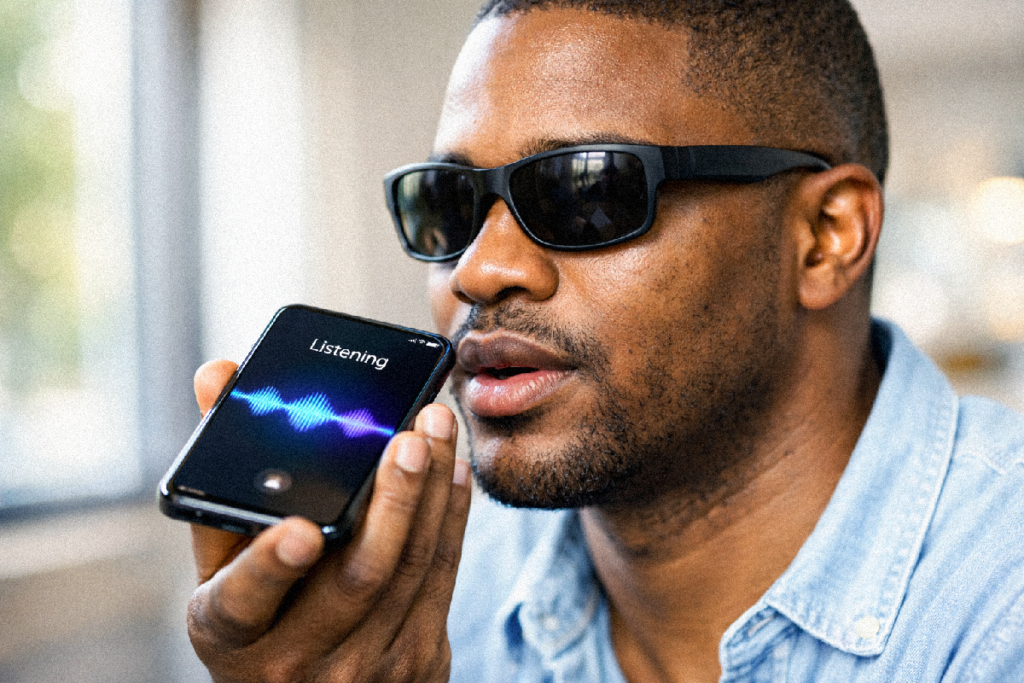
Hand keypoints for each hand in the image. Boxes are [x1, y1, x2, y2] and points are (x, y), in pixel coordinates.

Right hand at [186, 360, 471, 681]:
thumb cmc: (259, 618)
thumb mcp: (220, 566)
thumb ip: (221, 478)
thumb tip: (216, 376)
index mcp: (232, 633)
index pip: (244, 602)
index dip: (269, 566)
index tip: (299, 530)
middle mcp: (297, 659)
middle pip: (358, 577)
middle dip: (392, 502)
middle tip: (410, 438)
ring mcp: (364, 666)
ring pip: (412, 570)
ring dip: (432, 493)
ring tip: (438, 430)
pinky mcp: (418, 659)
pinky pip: (442, 578)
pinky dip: (452, 517)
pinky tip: (452, 471)